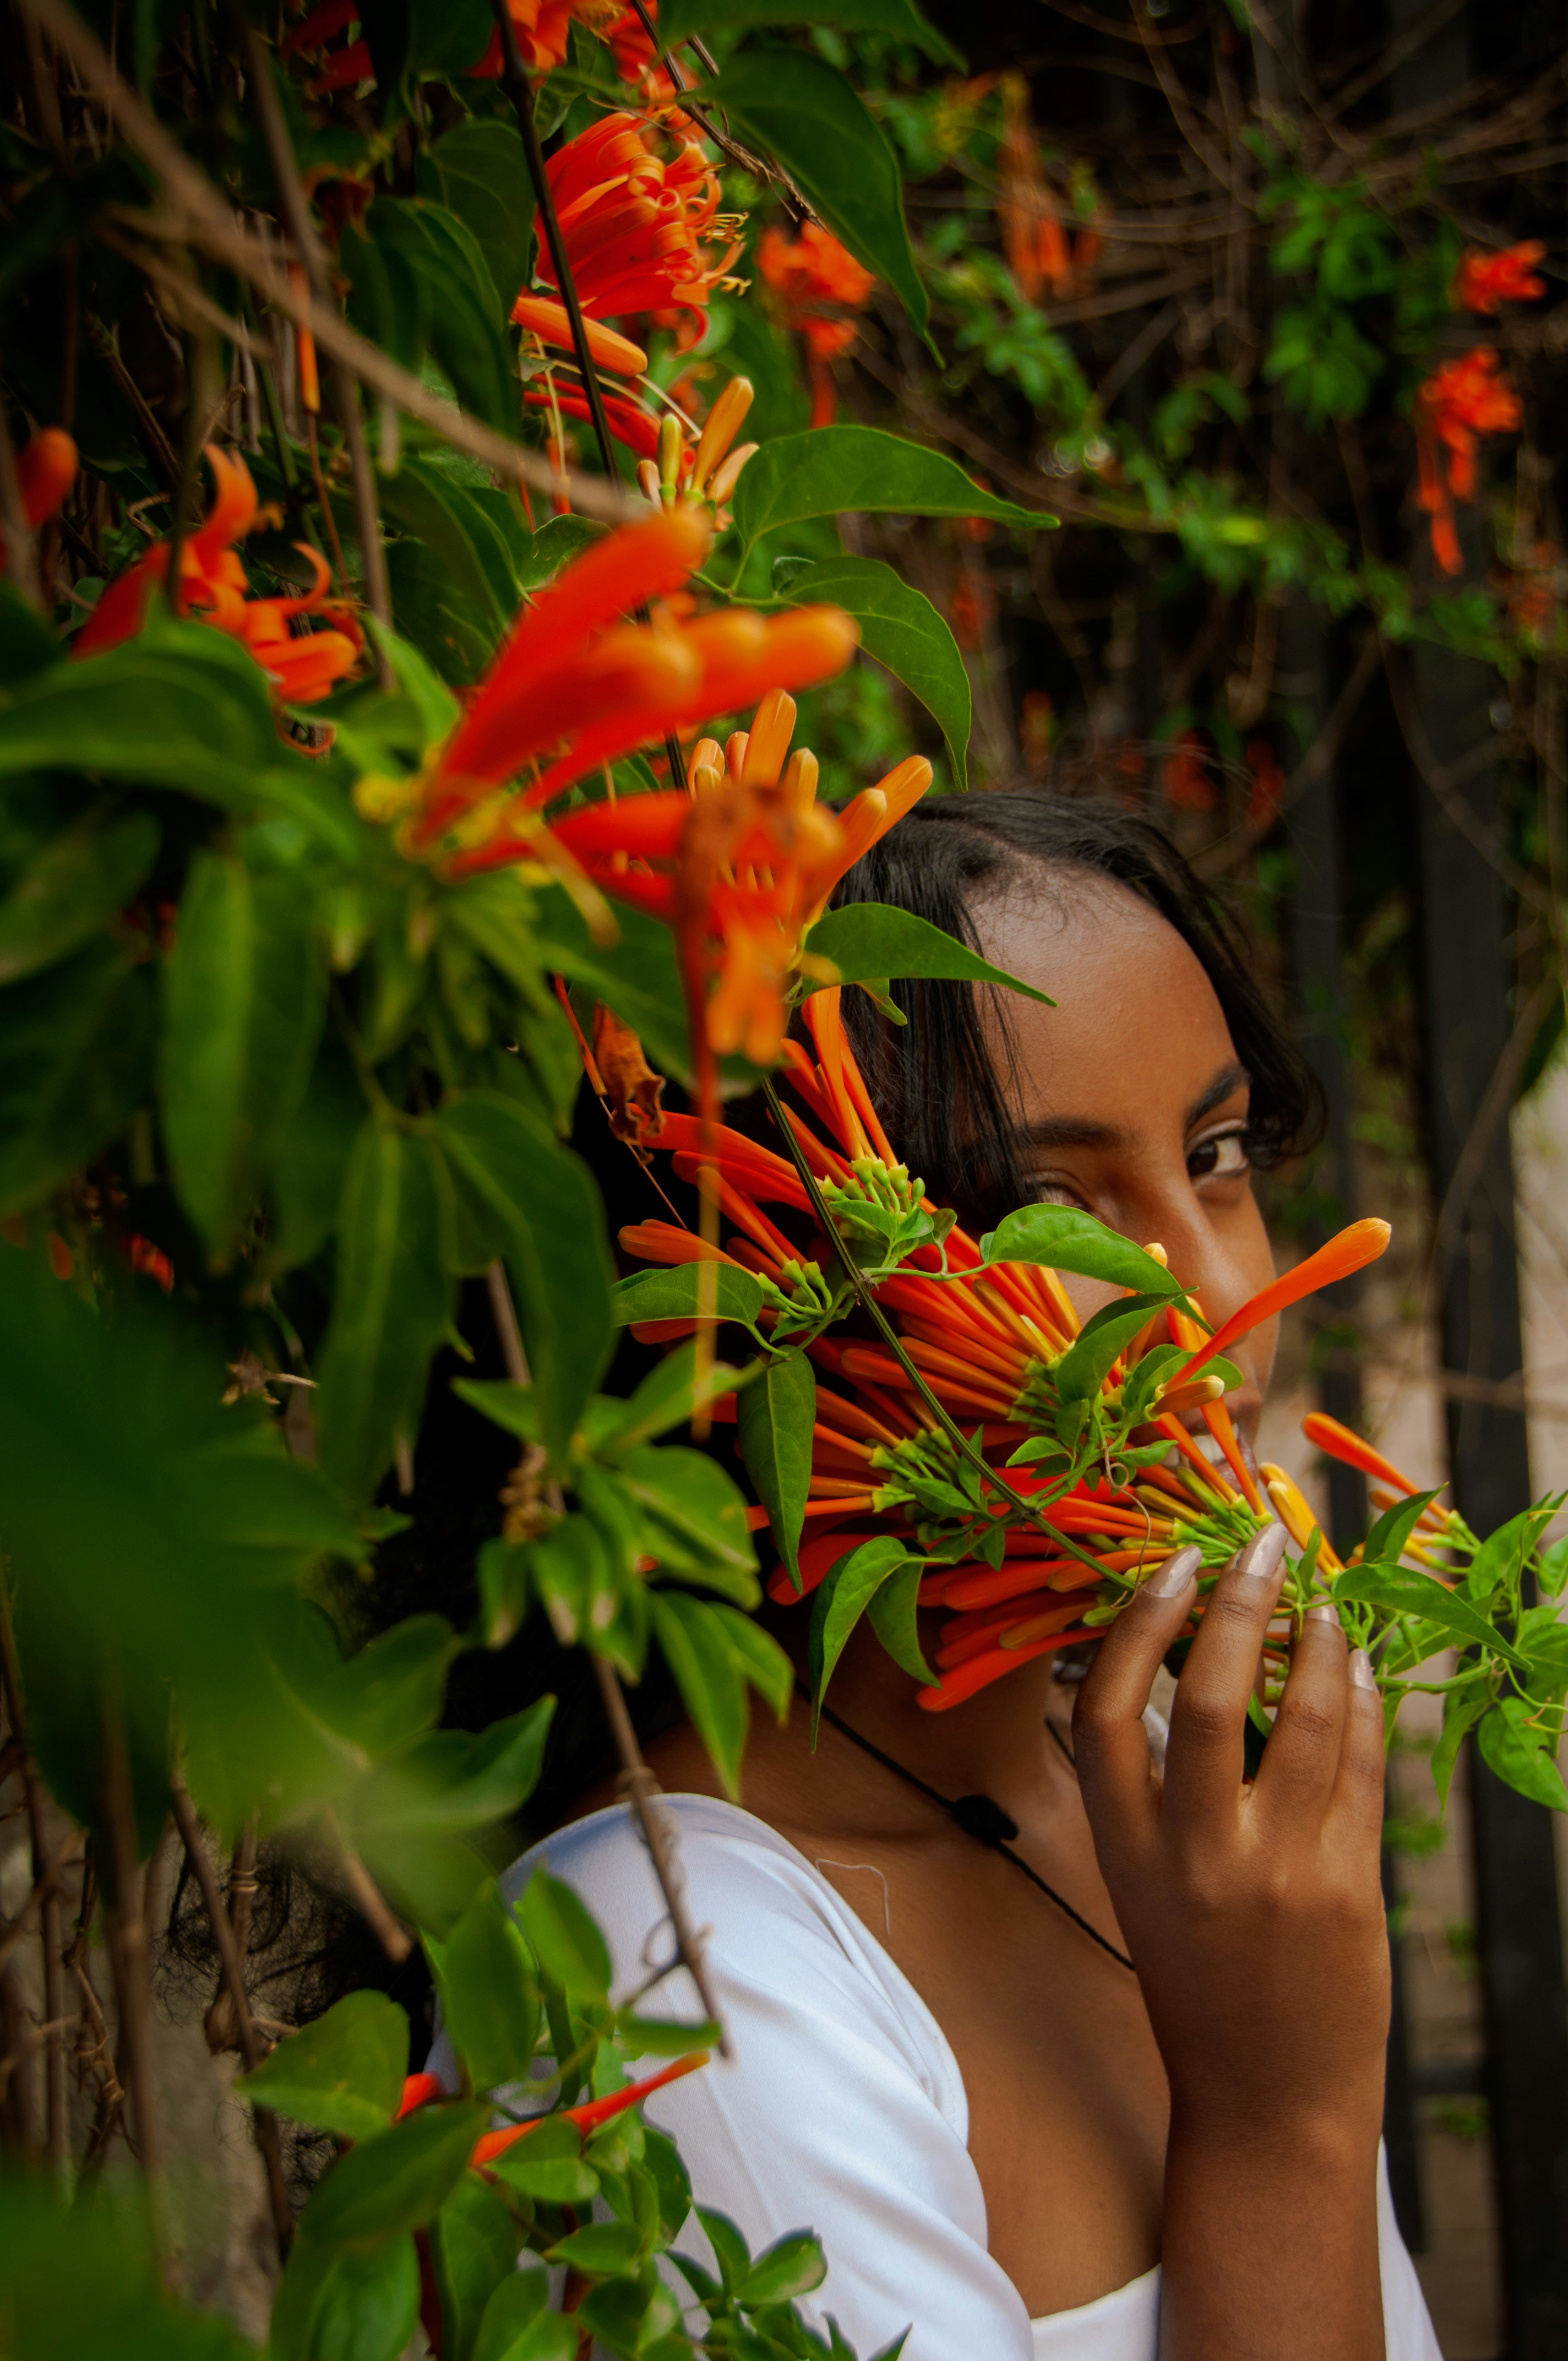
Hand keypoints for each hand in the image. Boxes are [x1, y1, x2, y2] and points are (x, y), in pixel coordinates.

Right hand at [1073, 1525, 1389, 2146]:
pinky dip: (1362, 1704)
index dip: (1135, 1628)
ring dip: (1318, 1641)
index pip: (1104, 1713)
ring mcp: (1279, 1873)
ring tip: (1322, 1600)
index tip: (1172, 1565)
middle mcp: (1197, 1858)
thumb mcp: (1145, 1885)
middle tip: (1260, 1542)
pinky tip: (1357, 1671)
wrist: (1267, 2105)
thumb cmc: (1198, 1985)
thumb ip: (1156, 1790)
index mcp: (1127, 1853)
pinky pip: (1362, 1769)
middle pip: (1207, 1699)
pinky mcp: (1351, 1888)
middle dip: (1237, 1603)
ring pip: (1304, 1720)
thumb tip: (1182, 1663)